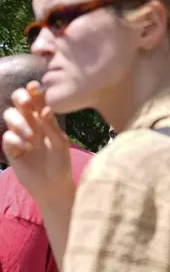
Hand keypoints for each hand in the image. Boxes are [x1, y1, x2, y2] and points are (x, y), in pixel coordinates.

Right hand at [2, 81, 73, 200]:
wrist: (53, 185)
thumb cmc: (61, 162)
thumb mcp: (60, 143)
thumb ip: (52, 126)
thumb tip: (46, 108)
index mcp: (45, 119)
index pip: (37, 100)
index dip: (34, 91)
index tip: (35, 87)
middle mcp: (31, 123)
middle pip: (18, 102)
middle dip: (20, 98)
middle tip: (27, 104)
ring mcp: (19, 134)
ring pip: (9, 116)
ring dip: (19, 123)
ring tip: (31, 137)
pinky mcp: (11, 148)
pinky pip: (7, 137)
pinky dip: (16, 140)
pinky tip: (27, 149)